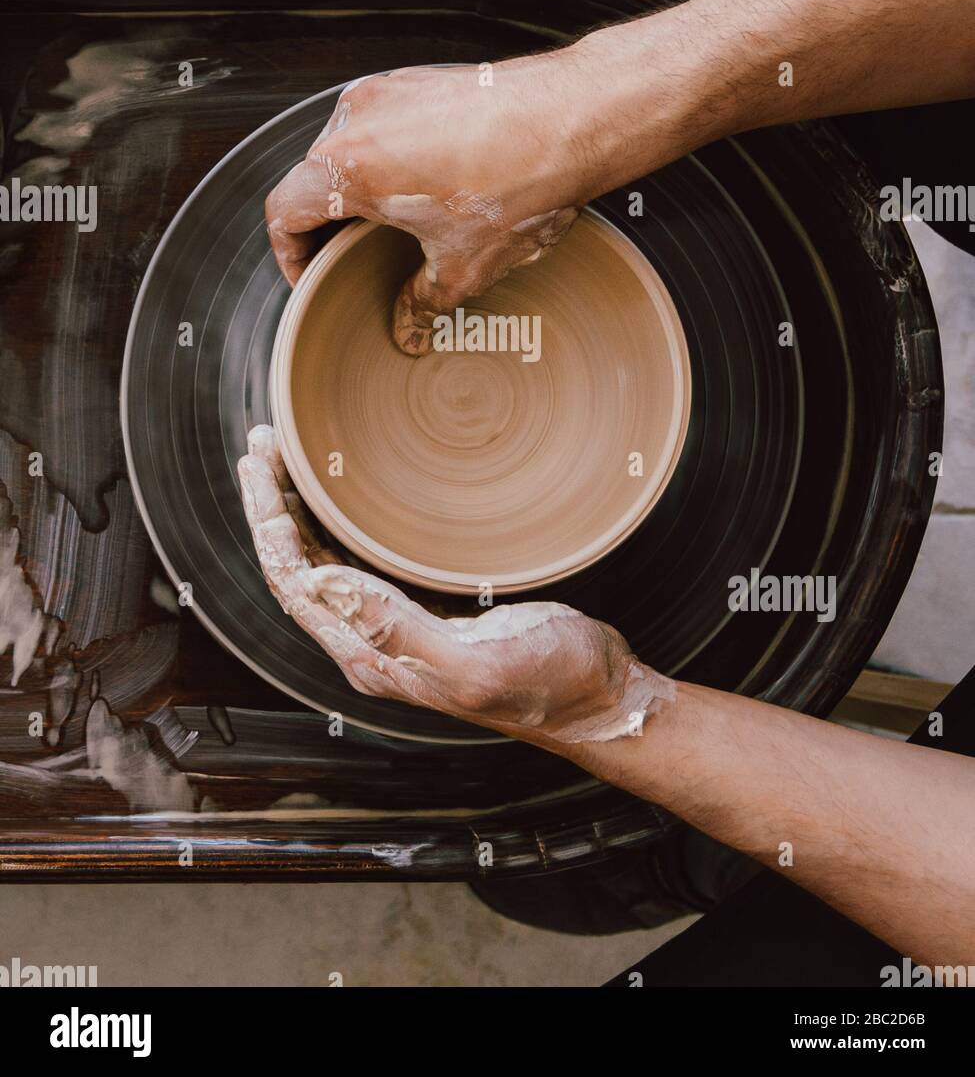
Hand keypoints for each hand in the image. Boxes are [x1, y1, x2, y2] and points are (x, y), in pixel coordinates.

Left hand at [238, 425, 672, 744]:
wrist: (595, 697)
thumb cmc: (548, 686)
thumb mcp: (474, 663)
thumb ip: (399, 632)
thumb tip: (323, 585)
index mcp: (374, 660)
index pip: (296, 586)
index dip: (269, 526)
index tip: (259, 468)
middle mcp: (374, 644)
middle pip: (299, 568)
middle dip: (274, 505)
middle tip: (264, 443)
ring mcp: (399, 627)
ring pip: (326, 561)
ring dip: (300, 509)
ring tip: (286, 457)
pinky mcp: (428, 609)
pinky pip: (364, 560)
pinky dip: (340, 522)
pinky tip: (341, 497)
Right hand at [265, 52, 599, 354]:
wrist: (574, 119)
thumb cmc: (520, 181)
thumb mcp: (464, 264)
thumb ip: (423, 300)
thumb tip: (409, 325)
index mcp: (348, 167)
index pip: (283, 211)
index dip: (289, 253)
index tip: (309, 273)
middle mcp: (356, 119)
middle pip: (313, 177)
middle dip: (327, 223)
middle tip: (350, 257)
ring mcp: (387, 91)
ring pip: (348, 147)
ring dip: (359, 187)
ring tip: (396, 222)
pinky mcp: (419, 79)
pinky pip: (384, 124)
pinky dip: (391, 157)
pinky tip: (432, 186)